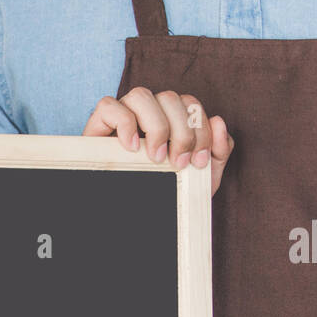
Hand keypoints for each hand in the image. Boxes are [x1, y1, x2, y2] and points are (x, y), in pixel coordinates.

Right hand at [83, 88, 234, 195]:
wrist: (137, 221)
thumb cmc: (165, 196)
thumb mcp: (200, 178)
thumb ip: (218, 153)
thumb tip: (219, 121)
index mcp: (170, 119)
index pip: (190, 104)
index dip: (200, 129)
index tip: (198, 162)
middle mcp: (147, 113)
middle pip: (170, 97)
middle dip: (182, 131)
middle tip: (178, 163)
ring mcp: (121, 116)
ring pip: (141, 95)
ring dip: (157, 126)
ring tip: (157, 157)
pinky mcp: (97, 126)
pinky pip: (109, 106)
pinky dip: (124, 123)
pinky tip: (132, 148)